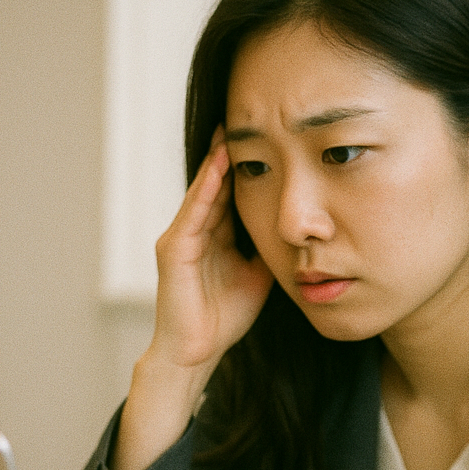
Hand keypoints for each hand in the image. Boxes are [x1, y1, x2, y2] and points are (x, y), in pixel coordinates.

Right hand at [146, 128, 272, 373]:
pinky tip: (218, 167)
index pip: (231, 191)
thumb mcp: (258, 274)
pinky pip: (193, 213)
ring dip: (217, 162)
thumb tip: (296, 227)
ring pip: (203, 191)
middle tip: (246, 116)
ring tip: (231, 132)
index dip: (247, 165)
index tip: (266, 136)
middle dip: (229, 153)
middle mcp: (195, 230)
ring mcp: (181, 238)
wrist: (196, 352)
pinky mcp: (173, 250)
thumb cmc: (224, 318)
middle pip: (216, 183)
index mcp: (215, 236)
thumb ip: (269, 247)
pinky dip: (205, 189)